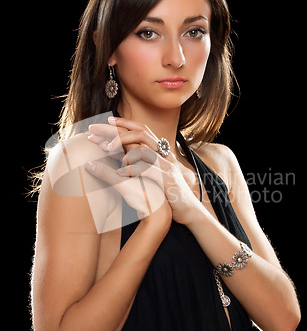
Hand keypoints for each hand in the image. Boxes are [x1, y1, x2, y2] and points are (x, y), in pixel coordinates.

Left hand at [87, 117, 201, 225]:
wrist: (188, 210)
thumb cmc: (166, 194)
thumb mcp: (150, 175)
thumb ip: (136, 164)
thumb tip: (117, 157)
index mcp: (160, 152)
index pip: (142, 130)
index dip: (124, 123)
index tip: (106, 120)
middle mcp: (164, 155)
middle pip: (140, 134)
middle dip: (116, 131)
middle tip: (94, 130)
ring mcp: (166, 166)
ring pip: (144, 149)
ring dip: (123, 148)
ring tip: (105, 150)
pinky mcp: (167, 179)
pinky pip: (148, 170)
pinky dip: (132, 170)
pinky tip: (119, 173)